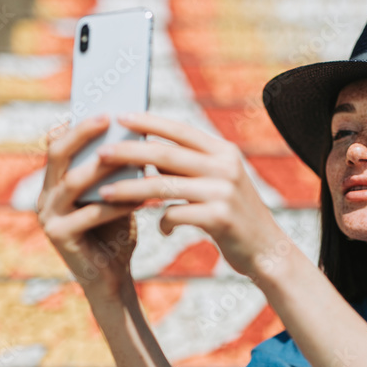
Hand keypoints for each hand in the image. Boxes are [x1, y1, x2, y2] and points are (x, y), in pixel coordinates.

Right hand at [37, 114, 142, 294]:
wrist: (112, 278)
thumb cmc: (115, 233)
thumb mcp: (116, 196)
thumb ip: (115, 170)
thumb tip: (137, 132)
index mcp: (54, 182)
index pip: (56, 142)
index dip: (74, 121)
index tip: (100, 102)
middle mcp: (44, 196)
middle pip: (57, 153)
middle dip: (82, 132)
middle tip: (107, 116)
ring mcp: (48, 216)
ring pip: (72, 181)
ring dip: (102, 166)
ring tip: (130, 152)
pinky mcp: (59, 237)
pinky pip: (90, 213)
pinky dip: (117, 204)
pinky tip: (142, 196)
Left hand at [93, 113, 287, 278]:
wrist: (267, 250)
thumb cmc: (234, 216)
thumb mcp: (219, 183)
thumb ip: (190, 167)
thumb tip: (146, 154)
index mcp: (224, 151)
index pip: (180, 130)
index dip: (149, 122)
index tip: (120, 116)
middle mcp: (225, 166)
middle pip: (166, 155)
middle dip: (129, 152)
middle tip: (99, 153)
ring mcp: (223, 191)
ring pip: (164, 186)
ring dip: (130, 190)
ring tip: (105, 193)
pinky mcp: (219, 218)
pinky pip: (175, 215)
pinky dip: (162, 222)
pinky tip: (162, 230)